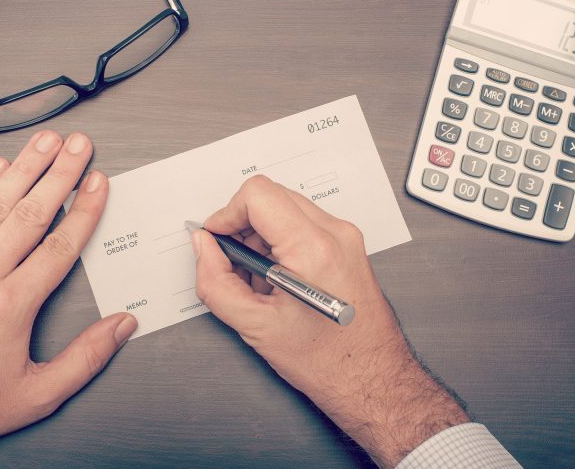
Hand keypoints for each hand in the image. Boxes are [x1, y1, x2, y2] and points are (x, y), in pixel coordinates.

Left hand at [0, 131, 136, 467]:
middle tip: (77, 145)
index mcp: (10, 307)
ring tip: (43, 142)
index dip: (83, 209)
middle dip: (59, 173)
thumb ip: (87, 358)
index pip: (58, 244)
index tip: (97, 183)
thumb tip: (121, 327)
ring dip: (22, 169)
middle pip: (29, 213)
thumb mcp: (37, 394)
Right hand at [191, 175, 467, 467]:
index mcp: (313, 249)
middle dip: (242, 224)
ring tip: (259, 276)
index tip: (216, 236)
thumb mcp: (255, 326)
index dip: (227, 214)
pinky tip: (278, 277)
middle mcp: (336, 234)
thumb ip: (216, 281)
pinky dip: (280, 241)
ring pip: (286, 206)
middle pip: (271, 195)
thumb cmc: (327, 361)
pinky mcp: (348, 245)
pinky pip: (303, 223)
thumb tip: (204, 247)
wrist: (371, 378)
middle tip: (233, 260)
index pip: (258, 194)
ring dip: (261, 234)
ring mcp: (346, 237)